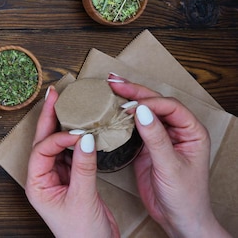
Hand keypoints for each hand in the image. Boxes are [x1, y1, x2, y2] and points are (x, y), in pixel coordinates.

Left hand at [26, 86, 119, 237]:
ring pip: (57, 146)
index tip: (78, 132)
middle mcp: (43, 178)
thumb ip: (84, 167)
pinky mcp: (72, 181)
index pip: (42, 151)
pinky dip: (76, 141)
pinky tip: (82, 129)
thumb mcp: (83, 199)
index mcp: (37, 184)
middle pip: (43, 141)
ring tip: (68, 104)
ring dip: (63, 126)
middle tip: (54, 94)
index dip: (59, 138)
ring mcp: (57, 178)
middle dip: (49, 117)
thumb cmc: (82, 235)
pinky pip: (71, 155)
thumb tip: (84, 138)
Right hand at [108, 75, 229, 237]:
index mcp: (192, 131)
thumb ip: (156, 138)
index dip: (149, 102)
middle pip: (155, 102)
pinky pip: (134, 126)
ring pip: (143, 111)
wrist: (179, 219)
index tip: (129, 106)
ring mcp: (161, 137)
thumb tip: (142, 112)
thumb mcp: (170, 166)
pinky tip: (110, 111)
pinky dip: (121, 118)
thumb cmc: (186, 196)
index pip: (169, 106)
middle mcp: (177, 130)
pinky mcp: (147, 146)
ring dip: (127, 100)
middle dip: (134, 91)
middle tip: (112, 82)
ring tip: (109, 89)